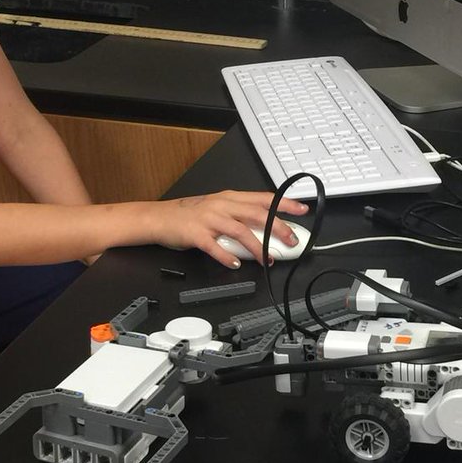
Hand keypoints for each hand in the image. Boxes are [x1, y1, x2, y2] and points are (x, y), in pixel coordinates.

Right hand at [154, 190, 308, 267]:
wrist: (159, 218)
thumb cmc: (189, 215)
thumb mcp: (217, 208)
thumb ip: (239, 216)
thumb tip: (264, 229)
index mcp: (229, 198)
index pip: (262, 198)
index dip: (284, 203)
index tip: (302, 210)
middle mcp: (221, 205)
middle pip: (256, 214)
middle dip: (277, 227)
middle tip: (292, 241)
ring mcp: (209, 219)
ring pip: (240, 231)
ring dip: (257, 247)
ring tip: (268, 260)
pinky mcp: (196, 234)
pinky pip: (215, 247)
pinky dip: (228, 257)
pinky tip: (236, 264)